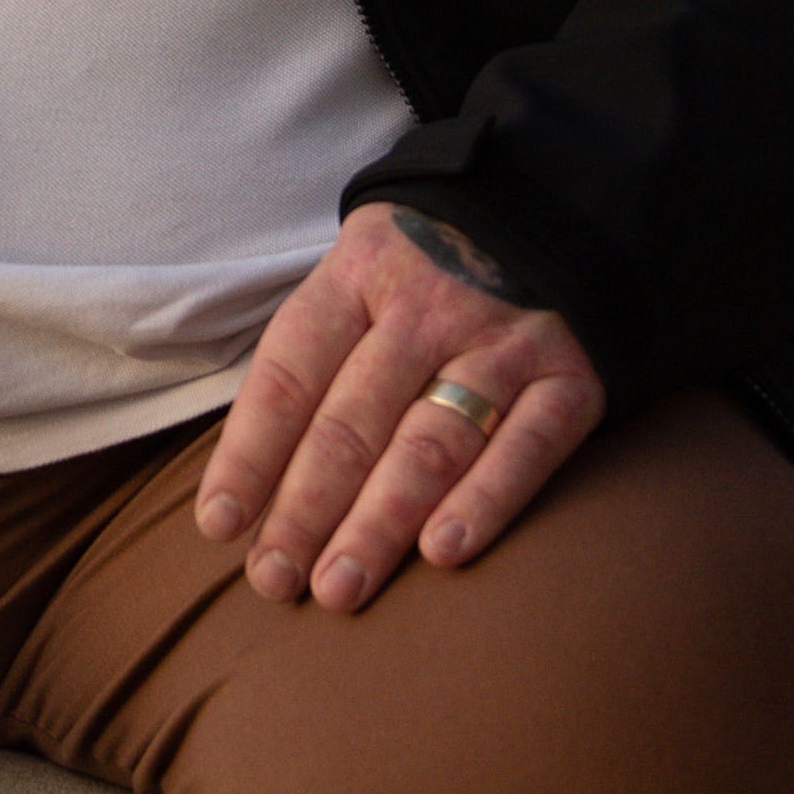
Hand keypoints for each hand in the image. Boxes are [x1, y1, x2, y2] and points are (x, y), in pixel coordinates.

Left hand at [193, 202, 604, 611]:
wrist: (556, 207)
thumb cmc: (427, 268)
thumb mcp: (358, 273)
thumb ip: (316, 357)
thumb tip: (247, 473)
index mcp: (356, 276)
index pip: (289, 375)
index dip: (250, 453)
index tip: (220, 525)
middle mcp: (426, 307)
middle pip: (352, 421)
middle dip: (305, 509)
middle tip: (274, 581)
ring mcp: (502, 341)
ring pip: (429, 442)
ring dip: (378, 522)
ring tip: (338, 586)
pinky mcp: (572, 375)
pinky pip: (527, 447)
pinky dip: (485, 500)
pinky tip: (441, 553)